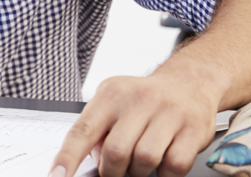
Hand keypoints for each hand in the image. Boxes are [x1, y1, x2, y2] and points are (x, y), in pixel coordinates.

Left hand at [50, 73, 220, 176]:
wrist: (190, 83)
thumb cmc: (145, 100)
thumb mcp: (114, 103)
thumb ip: (97, 130)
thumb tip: (81, 164)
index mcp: (112, 94)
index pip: (83, 130)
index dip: (68, 157)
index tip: (57, 176)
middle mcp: (140, 100)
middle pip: (116, 151)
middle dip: (112, 171)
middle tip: (116, 170)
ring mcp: (169, 113)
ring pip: (145, 160)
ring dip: (139, 172)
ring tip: (141, 163)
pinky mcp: (193, 129)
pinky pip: (174, 166)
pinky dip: (165, 174)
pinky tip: (163, 163)